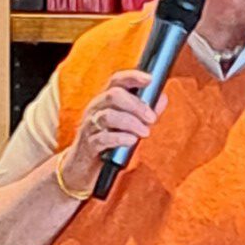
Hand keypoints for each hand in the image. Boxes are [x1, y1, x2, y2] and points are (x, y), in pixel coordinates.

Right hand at [59, 70, 167, 192]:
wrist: (81, 167)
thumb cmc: (107, 141)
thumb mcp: (127, 125)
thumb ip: (144, 112)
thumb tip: (162, 98)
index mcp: (105, 100)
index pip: (117, 81)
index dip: (133, 77)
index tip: (150, 79)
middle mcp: (95, 109)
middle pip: (113, 95)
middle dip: (136, 105)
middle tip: (152, 118)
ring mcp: (90, 126)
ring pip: (108, 116)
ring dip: (131, 123)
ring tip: (145, 132)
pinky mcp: (88, 145)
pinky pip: (102, 138)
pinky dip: (120, 138)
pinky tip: (131, 141)